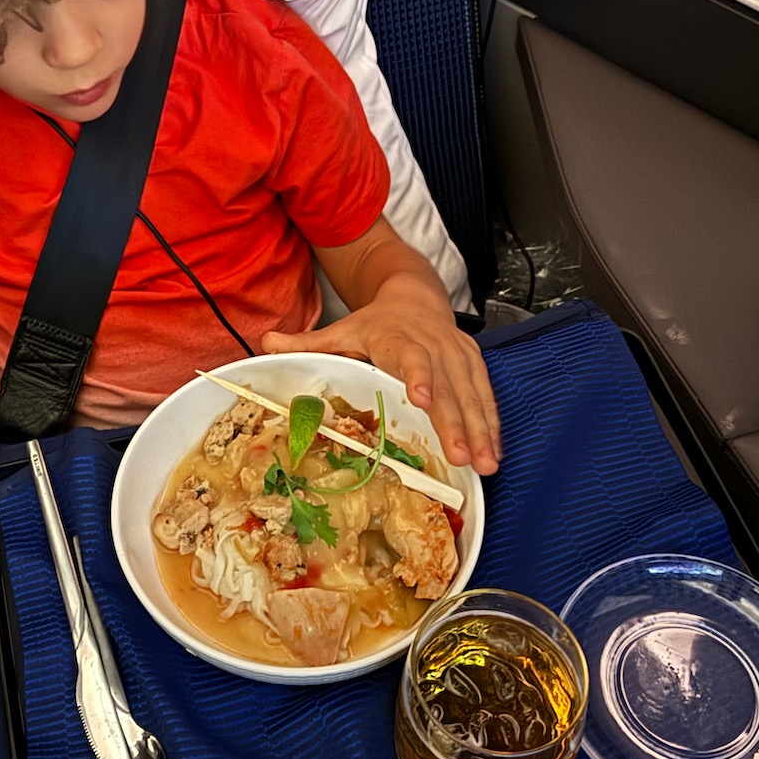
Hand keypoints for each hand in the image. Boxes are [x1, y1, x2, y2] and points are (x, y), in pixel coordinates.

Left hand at [262, 270, 500, 474]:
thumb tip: (264, 342)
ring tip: (485, 464)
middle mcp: (433, 347)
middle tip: (461, 457)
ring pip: (472, 394)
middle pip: (447, 387)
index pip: (410, 358)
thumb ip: (307, 342)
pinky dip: (490, 424)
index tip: (422, 399)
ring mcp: (457, 356)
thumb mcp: (341, 330)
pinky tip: (494, 450)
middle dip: (456, 423)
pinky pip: (485, 396)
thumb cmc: (377, 323)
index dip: (418, 377)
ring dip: (480, 430)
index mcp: (397, 339)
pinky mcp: (473, 364)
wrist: (415, 294)